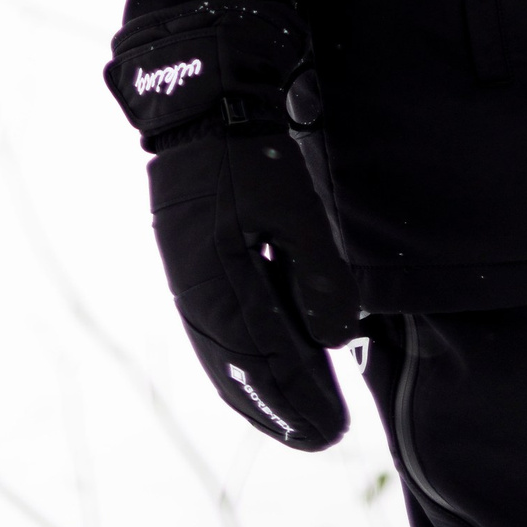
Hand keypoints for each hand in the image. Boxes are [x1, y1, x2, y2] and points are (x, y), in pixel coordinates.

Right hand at [107, 0, 358, 450]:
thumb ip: (316, 275)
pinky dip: (246, 352)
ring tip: (298, 412)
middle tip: (325, 436)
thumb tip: (334, 338)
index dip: (296, 403)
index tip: (332, 433)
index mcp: (215, 283)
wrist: (205, 89)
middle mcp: (197, 289)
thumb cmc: (253, 145)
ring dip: (264, 385)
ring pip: (229, 350)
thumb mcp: (293, 206)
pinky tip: (270, 357)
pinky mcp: (198, 251)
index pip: (261, 364)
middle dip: (282, 405)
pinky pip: (222, 321)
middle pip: (241, 368)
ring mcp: (192, 270)